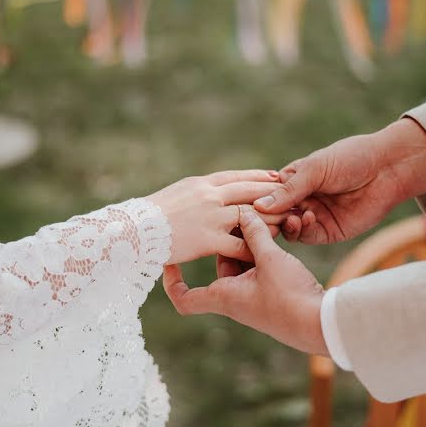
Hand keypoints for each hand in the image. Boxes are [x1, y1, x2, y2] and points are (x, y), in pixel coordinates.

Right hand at [147, 170, 286, 263]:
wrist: (132, 230)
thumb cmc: (147, 217)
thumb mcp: (174, 195)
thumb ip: (195, 194)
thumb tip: (206, 195)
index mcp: (200, 183)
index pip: (236, 176)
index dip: (259, 177)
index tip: (276, 176)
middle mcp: (209, 196)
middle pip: (250, 191)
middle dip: (274, 193)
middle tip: (294, 196)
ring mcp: (210, 217)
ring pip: (251, 215)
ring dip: (272, 219)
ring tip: (288, 223)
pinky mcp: (208, 239)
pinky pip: (239, 244)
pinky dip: (255, 247)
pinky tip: (267, 250)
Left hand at [163, 206, 328, 355]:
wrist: (320, 323)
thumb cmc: (289, 297)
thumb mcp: (269, 259)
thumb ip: (255, 234)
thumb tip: (243, 213)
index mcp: (223, 295)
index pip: (184, 298)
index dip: (172, 281)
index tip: (171, 260)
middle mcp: (234, 296)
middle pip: (220, 262)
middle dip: (228, 238)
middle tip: (239, 214)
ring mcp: (254, 294)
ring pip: (243, 260)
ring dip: (252, 239)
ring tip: (263, 217)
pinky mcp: (272, 291)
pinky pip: (260, 264)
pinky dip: (265, 247)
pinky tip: (278, 228)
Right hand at [254, 119, 425, 243]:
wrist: (387, 170)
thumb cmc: (350, 158)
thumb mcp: (315, 169)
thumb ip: (289, 190)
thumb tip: (259, 206)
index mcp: (292, 180)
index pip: (265, 194)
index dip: (255, 200)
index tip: (245, 204)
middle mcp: (299, 199)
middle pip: (272, 215)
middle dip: (267, 217)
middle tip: (261, 218)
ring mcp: (312, 216)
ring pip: (286, 228)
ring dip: (284, 224)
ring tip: (290, 217)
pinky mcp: (327, 231)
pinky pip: (305, 236)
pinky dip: (300, 230)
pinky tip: (305, 219)